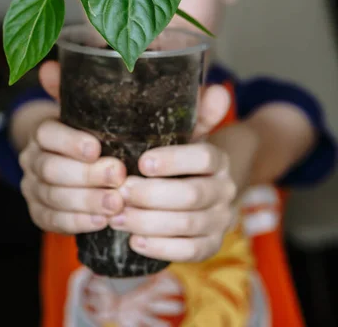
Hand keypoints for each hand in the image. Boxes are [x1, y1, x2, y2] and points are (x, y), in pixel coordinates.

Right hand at [19, 61, 125, 233]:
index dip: (69, 142)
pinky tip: (101, 222)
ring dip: (86, 202)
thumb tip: (50, 66)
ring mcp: (33, 189)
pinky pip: (53, 221)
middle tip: (118, 176)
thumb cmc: (86, 131)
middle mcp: (32, 160)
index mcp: (42, 132)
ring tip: (116, 203)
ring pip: (53, 197)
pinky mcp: (40, 213)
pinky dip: (77, 222)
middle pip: (52, 169)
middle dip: (86, 175)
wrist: (70, 160)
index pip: (46, 134)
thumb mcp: (84, 110)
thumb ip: (72, 90)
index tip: (97, 147)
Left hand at [109, 87, 235, 262]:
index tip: (142, 162)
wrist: (208, 186)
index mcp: (219, 158)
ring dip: (149, 222)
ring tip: (116, 217)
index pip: (204, 158)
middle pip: (192, 195)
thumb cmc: (183, 156)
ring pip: (188, 225)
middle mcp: (224, 189)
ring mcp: (220, 219)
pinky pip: (190, 252)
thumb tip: (217, 90)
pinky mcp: (211, 245)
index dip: (174, 160)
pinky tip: (134, 241)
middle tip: (119, 192)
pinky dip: (161, 248)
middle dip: (152, 195)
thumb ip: (197, 112)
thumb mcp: (188, 132)